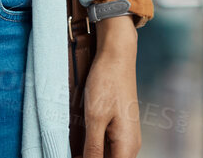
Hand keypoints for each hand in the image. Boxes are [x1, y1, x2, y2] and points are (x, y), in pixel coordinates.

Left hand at [81, 18, 139, 157]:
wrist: (117, 55)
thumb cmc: (107, 83)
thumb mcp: (95, 119)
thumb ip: (92, 149)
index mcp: (127, 147)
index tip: (75, 154)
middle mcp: (130, 145)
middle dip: (89, 157)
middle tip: (72, 148)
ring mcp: (126, 136)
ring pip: (107, 156)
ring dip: (90, 153)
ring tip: (75, 144)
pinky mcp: (120, 128)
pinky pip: (106, 146)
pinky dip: (93, 146)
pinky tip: (81, 139)